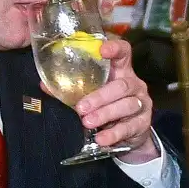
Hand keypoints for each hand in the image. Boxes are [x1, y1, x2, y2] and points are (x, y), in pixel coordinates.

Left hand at [66, 38, 157, 162]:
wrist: (130, 135)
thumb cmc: (107, 107)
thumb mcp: (90, 96)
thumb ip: (71, 91)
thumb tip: (44, 85)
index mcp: (121, 72)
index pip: (124, 53)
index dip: (115, 48)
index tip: (102, 50)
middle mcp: (135, 84)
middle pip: (123, 85)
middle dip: (101, 96)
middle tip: (81, 108)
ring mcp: (142, 103)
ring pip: (127, 105)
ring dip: (105, 114)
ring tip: (87, 123)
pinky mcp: (144, 123)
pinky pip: (129, 127)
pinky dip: (114, 133)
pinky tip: (101, 139)